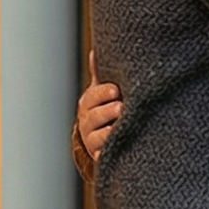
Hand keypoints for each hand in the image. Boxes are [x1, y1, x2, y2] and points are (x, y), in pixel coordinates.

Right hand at [76, 54, 121, 170]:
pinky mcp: (102, 156)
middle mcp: (87, 122)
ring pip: (98, 137)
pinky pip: (104, 155)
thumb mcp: (104, 91)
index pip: (92, 97)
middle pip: (93, 117)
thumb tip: (96, 52)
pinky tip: (118, 149)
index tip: (115, 90)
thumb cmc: (107, 106)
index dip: (103, 93)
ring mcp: (94, 140)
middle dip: (106, 112)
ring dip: (108, 133)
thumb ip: (100, 74)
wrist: (104, 136)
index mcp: (88, 104)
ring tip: (118, 127)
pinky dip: (108, 153)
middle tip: (121, 107)